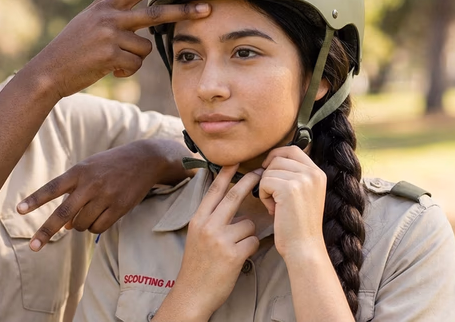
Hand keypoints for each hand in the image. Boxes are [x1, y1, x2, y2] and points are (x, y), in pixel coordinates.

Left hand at [17, 139, 185, 251]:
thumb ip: (73, 193)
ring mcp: (105, 197)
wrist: (143, 159)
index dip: (35, 200)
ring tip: (89, 211)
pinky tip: (100, 216)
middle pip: (63, 213)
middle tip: (33, 247)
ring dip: (78, 225)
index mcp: (78, 172)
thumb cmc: (109, 165)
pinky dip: (94, 228)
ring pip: (80, 225)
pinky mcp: (119, 208)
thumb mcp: (88, 170)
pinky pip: (98, 228)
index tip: (19, 210)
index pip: (52, 188)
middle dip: (46, 231)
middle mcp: (90, 184)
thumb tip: (65, 227)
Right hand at [26, 0, 210, 99]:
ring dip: (134, 57)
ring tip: (113, 60)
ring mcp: (110, 37)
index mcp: (106, 7)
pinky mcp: (110, 56)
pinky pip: (135, 64)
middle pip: (154, 14)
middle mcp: (109, 18)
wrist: (50, 71)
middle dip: (182, 12)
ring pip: (145, 47)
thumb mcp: (89, 16)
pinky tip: (109, 69)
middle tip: (206, 9)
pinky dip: (126, 70)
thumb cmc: (72, 45)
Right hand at [154, 166, 260, 320]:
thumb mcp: (196, 236)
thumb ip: (209, 219)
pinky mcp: (233, 255)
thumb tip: (226, 202)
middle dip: (249, 182)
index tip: (235, 160)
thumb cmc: (197, 265)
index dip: (226, 174)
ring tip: (237, 248)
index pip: (214, 191)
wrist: (193, 293)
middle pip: (233, 197)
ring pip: (248, 224)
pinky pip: (253, 242)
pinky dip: (251, 248)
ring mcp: (220, 240)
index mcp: (198, 220)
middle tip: (261, 172)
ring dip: (248, 234)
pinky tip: (241, 257)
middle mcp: (207, 226)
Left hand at [257, 146, 327, 259]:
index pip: (292, 149)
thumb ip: (294, 175)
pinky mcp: (289, 188)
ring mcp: (303, 179)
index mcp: (318, 173)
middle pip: (277, 159)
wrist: (304, 247)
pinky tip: (274, 210)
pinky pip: (264, 182)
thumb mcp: (303, 194)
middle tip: (274, 197)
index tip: (268, 169)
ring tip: (276, 206)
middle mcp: (313, 173)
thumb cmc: (298, 224)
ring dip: (266, 187)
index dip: (276, 155)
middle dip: (269, 176)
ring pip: (269, 170)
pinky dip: (263, 196)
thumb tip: (271, 158)